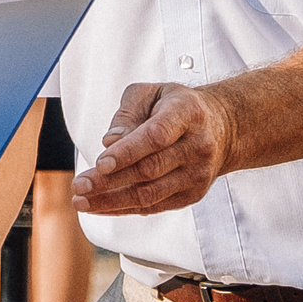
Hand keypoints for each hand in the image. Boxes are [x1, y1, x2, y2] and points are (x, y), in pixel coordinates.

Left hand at [72, 81, 229, 216]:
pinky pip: (154, 206)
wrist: (222, 128)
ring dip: (112, 200)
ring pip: (150, 194)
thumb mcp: (152, 93)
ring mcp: (198, 173)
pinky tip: (101, 206)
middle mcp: (198, 145)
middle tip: (80, 184)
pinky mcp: (193, 194)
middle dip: (109, 181)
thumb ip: (127, 112)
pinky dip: (124, 208)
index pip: (156, 136)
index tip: (100, 164)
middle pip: (150, 169)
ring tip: (82, 200)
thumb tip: (110, 141)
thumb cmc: (178, 107)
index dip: (127, 152)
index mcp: (188, 113)